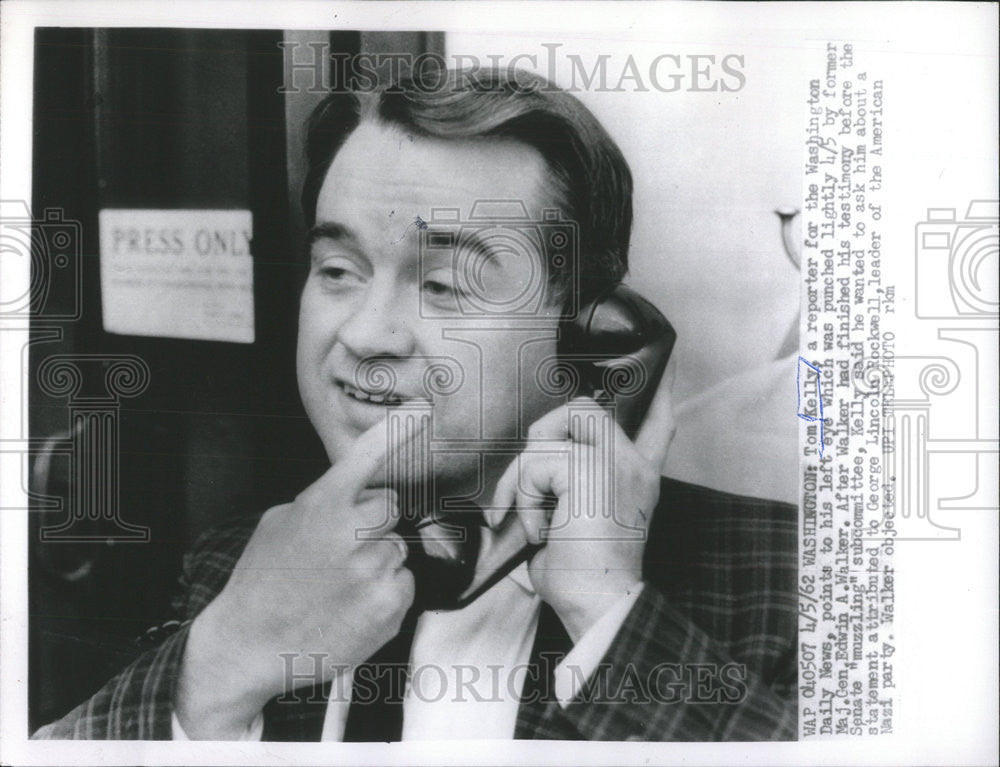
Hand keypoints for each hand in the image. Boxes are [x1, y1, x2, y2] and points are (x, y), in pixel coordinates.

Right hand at [175, 417, 418, 738]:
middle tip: (340, 547)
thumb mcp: (279, 524)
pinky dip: (384, 592)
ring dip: (376, 560)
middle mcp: (351, 534)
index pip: (365, 458)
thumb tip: (356, 496)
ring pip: (396, 547)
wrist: (247, 648)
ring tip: (337, 586)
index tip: (421, 410)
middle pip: (390, 506)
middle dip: (373, 520)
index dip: (396, 430)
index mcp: (321, 506)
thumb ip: (322, 501)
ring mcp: (373, 572)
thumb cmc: (261, 582)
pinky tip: (350, 607)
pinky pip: (404, 582)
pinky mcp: (388, 607)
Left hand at [488, 359, 676, 641]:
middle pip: (583, 410)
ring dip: (523, 482)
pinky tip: (542, 530)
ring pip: (547, 435)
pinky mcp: (589, 469)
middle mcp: (633, 464)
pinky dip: (524, 499)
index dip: (659, 391)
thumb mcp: (578, 526)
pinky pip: (535, 463)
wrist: (600, 605)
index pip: (656, 422)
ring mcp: (614, 462)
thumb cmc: (586, 577)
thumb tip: (535, 471)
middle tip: (531, 486)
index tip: (667, 364)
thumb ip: (570, 490)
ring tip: (537, 522)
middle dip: (544, 437)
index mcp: (637, 476)